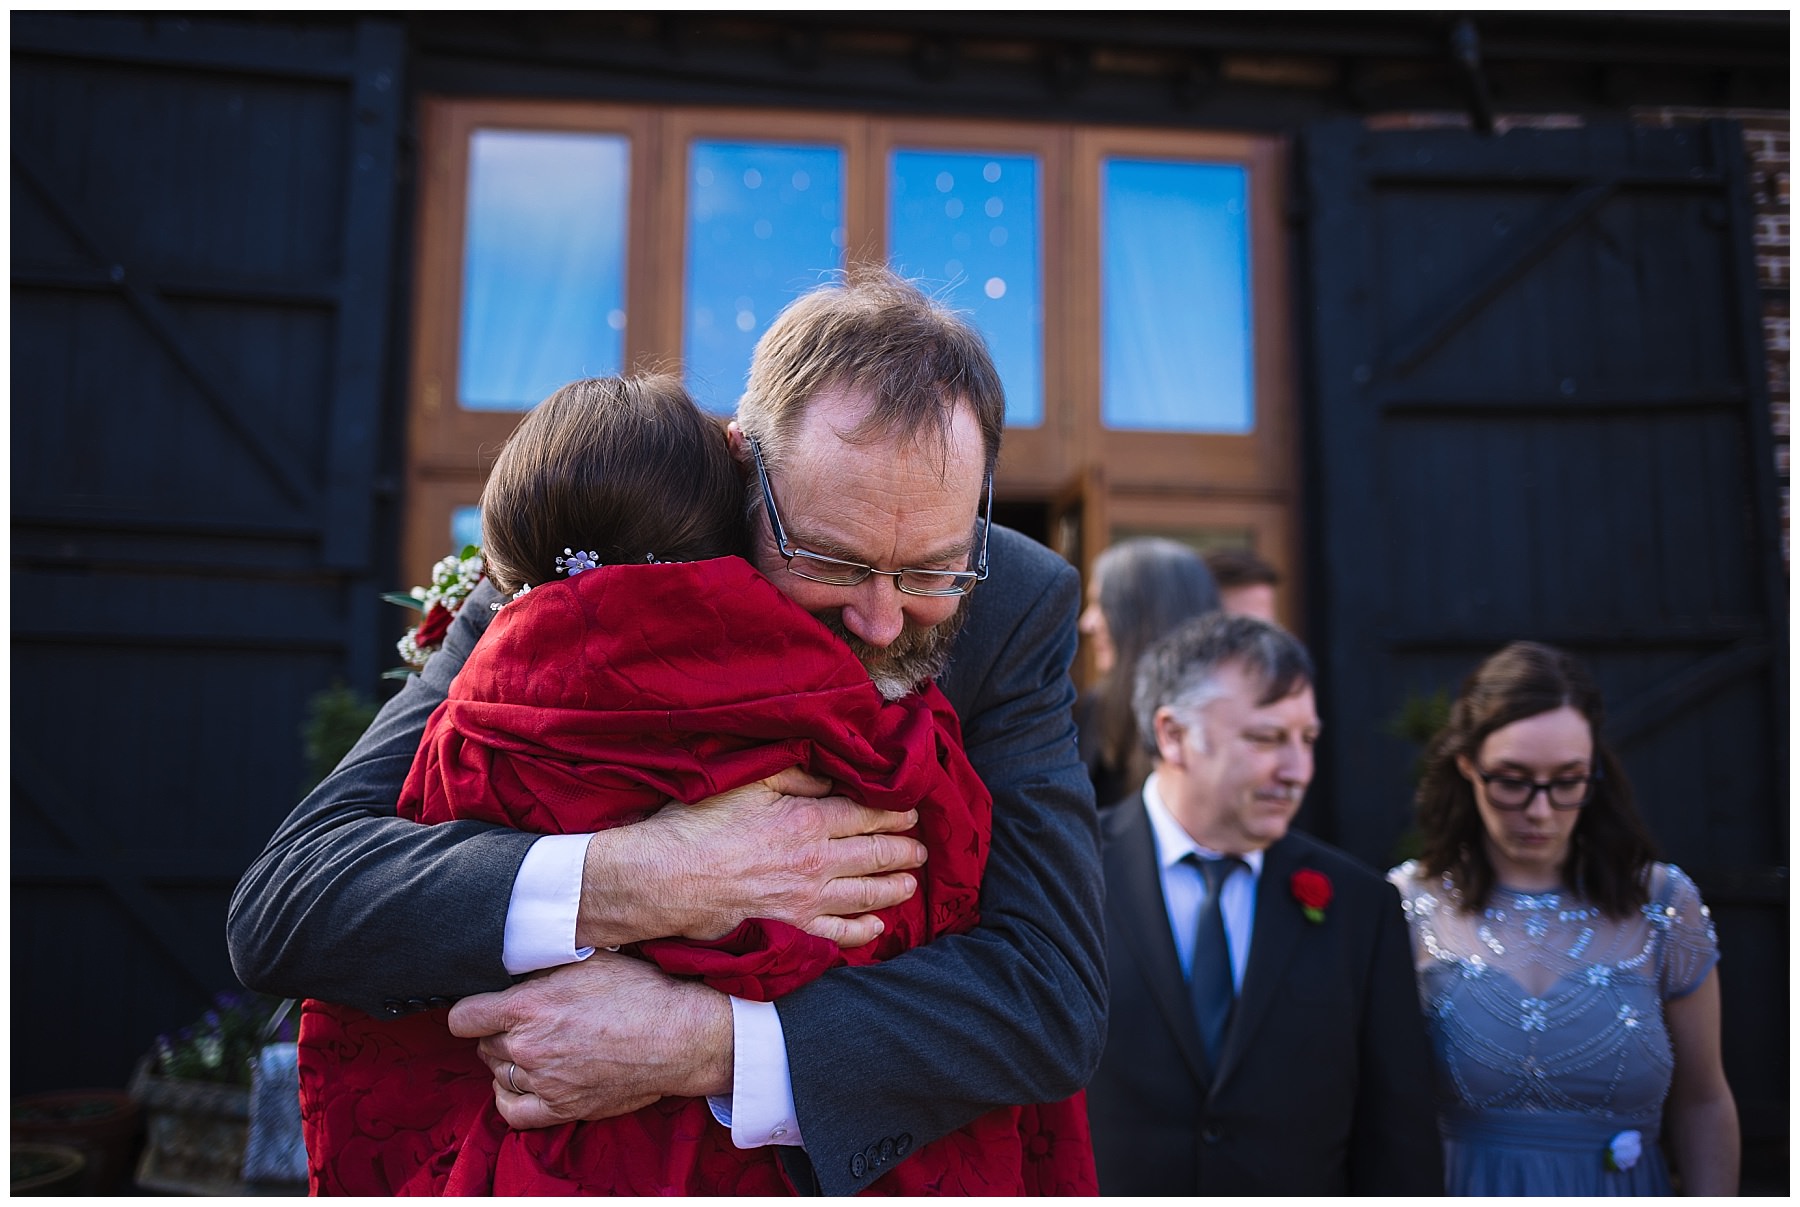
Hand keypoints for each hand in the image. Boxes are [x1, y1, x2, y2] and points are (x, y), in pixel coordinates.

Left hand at [447, 951, 731, 1128]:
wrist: (678, 1036)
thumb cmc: (640, 992)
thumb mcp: (588, 961)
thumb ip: (542, 968)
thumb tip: (515, 967)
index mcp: (528, 1007)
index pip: (463, 1018)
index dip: (472, 1010)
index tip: (485, 1006)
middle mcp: (528, 1047)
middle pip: (483, 1044)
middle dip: (499, 1030)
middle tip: (527, 1020)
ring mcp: (543, 1082)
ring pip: (498, 1072)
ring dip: (509, 1059)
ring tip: (536, 1045)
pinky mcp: (561, 1108)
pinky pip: (511, 1111)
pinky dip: (508, 1095)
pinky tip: (520, 1080)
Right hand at [577, 766, 925, 949]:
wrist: (667, 879)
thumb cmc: (700, 825)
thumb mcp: (749, 782)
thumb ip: (795, 776)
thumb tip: (829, 777)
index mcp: (809, 821)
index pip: (869, 816)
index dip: (896, 814)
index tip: (912, 812)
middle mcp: (818, 862)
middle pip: (876, 855)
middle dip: (906, 851)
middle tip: (923, 849)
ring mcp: (808, 900)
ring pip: (866, 895)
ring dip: (895, 887)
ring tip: (912, 883)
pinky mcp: (792, 928)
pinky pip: (839, 933)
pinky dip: (864, 930)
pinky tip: (877, 927)